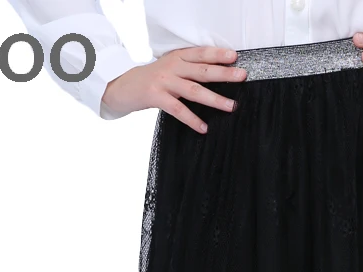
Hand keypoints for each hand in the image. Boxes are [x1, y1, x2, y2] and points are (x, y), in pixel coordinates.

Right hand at [102, 46, 247, 131]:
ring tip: (231, 106)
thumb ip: (186, 70)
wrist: (121, 87)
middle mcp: (172, 66)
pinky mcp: (156, 96)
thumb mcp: (168, 69)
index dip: (218, 54)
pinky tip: (203, 127)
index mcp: (176, 58)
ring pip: (194, 90)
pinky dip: (192, 119)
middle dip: (224, 73)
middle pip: (203, 70)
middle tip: (242, 76)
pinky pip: (178, 109)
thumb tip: (213, 77)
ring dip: (215, 99)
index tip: (235, 57)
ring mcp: (164, 81)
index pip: (201, 53)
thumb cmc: (149, 81)